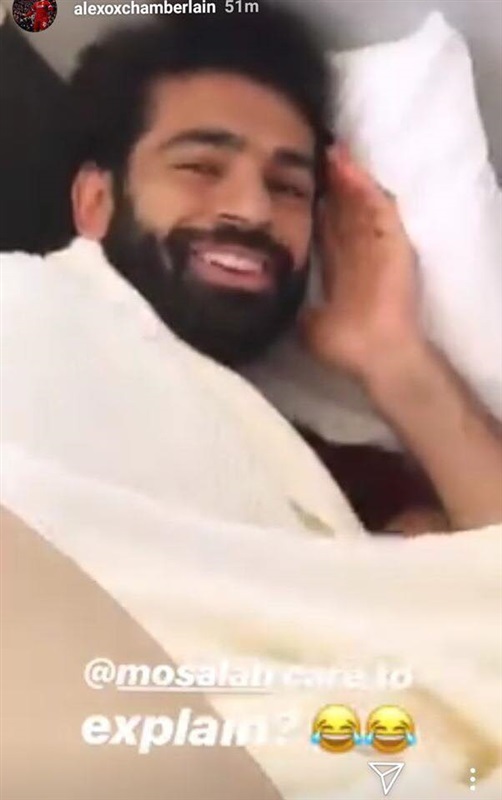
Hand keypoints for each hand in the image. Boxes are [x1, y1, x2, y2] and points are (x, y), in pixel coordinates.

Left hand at [302, 144, 421, 384]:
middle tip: (310, 152)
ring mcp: (377, 245)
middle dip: (329, 183)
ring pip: (360, 202)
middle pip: (343, 209)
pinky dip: (365, 187)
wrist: (376, 354)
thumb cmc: (345, 345)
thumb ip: (295, 308)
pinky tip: (348, 166)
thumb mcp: (308, 325)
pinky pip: (379, 208)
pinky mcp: (392, 243)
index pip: (325, 230)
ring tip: (330, 148)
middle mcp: (358, 252)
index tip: (292, 184)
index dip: (312, 207)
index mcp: (340, 269)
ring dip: (347, 177)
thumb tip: (272, 299)